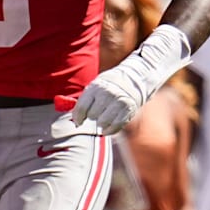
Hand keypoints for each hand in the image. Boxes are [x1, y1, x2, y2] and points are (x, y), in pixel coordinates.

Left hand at [73, 24, 190, 133]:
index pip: (82, 107)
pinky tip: (107, 128)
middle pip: (92, 115)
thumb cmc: (110, 84)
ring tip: (103, 118)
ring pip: (102, 122)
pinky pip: (115, 126)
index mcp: (96, 87)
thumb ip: (86, 100)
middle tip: (96, 113)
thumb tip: (75, 118)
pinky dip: (109, 130)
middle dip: (92, 116)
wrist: (134, 79)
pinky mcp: (127, 111)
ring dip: (101, 123)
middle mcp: (106, 94)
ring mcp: (118, 103)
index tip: (77, 122)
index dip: (78, 117)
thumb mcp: (96, 85)